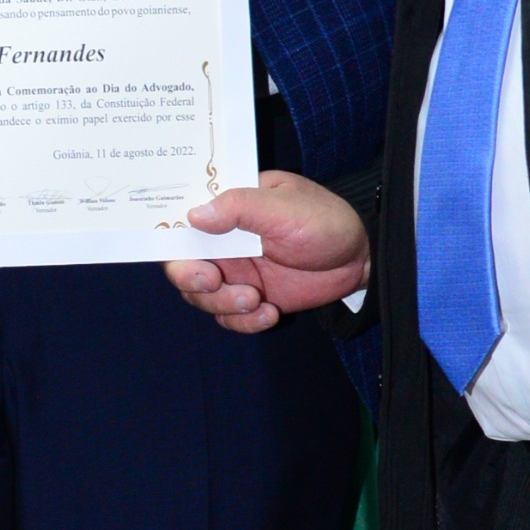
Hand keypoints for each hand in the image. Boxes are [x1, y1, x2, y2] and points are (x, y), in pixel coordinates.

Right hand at [164, 173, 370, 335]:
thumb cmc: (324, 221)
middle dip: (191, 278)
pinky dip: (243, 322)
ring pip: (200, 297)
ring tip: (255, 300)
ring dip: (221, 304)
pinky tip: (269, 314)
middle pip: (181, 264)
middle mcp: (222, 240)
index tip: (182, 253)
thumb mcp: (284, 207)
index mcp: (226, 207)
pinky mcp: (249, 299)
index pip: (181, 219)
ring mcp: (234, 272)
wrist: (360, 260)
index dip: (169, 237)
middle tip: (212, 282)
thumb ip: (240, 207)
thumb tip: (194, 215)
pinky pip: (228, 318)